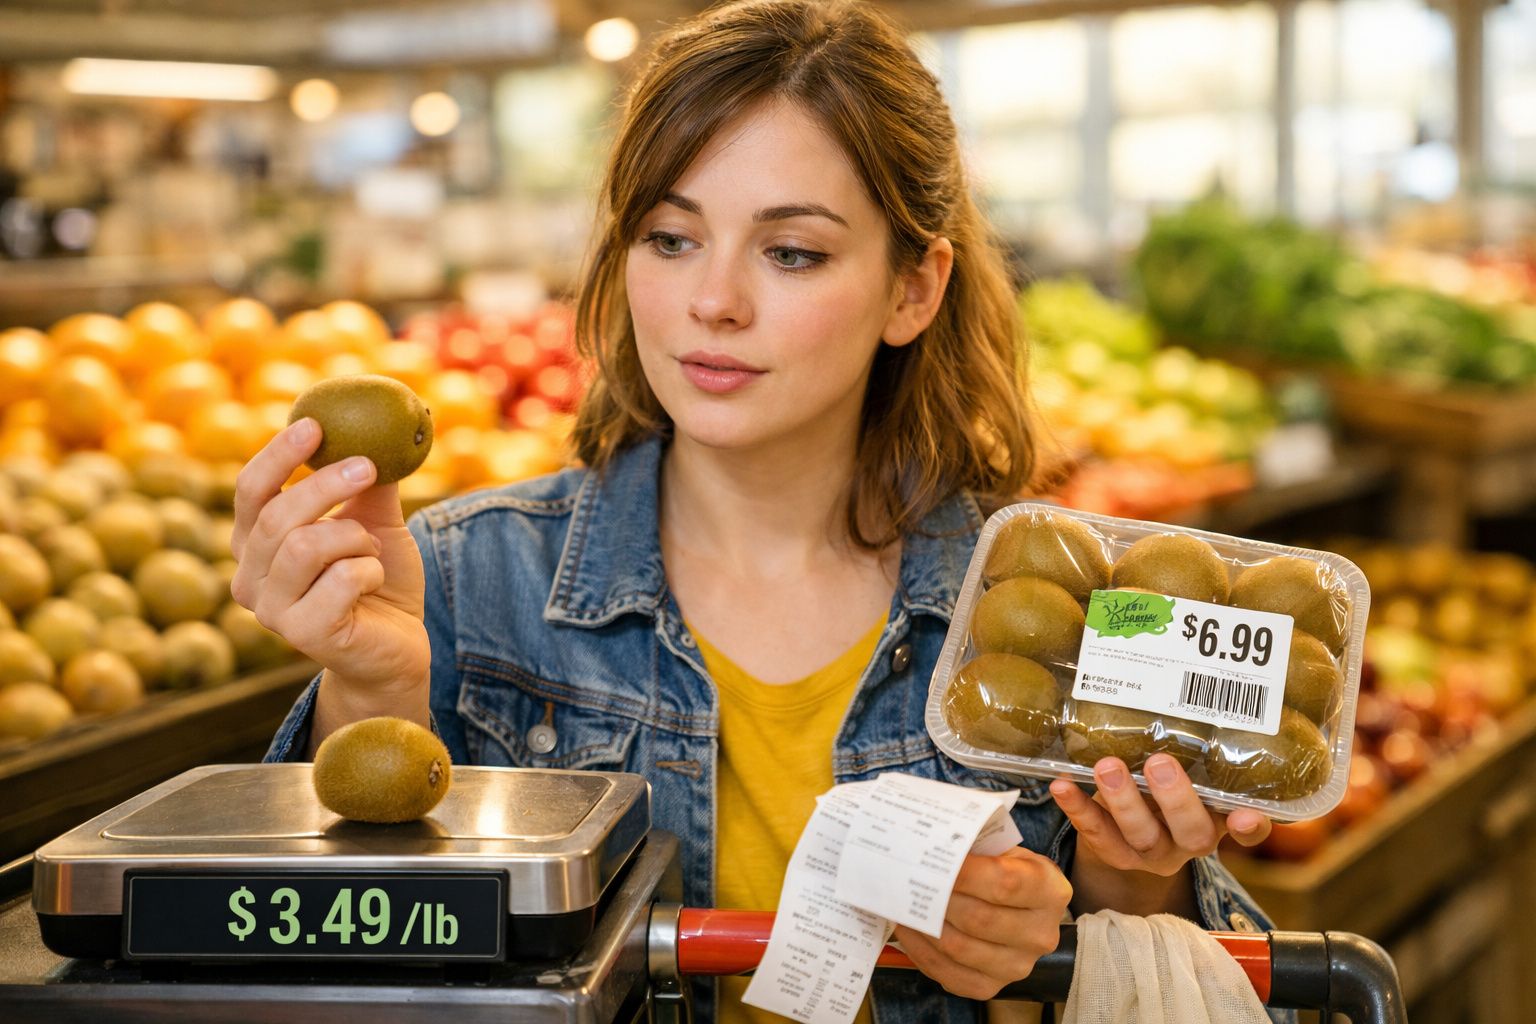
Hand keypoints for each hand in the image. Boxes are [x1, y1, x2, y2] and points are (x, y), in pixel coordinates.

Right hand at [230, 418, 429, 692]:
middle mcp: (250, 578)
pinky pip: (340, 578)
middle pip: (275, 516)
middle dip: (325, 484)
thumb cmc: (378, 582)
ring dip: (353, 538)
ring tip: (371, 551)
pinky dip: (369, 570)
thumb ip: (366, 486)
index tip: (314, 424)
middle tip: (367, 465)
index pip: (250, 492)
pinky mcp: (302, 633)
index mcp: (256, 546)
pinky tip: (373, 583)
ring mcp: (271, 611)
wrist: (397, 647)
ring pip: (305, 546)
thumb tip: (374, 431)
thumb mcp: (375, 524)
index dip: (277, 456)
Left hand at [894, 847, 1071, 999]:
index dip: (964, 873)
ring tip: (902, 903)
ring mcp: (1018, 965)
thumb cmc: (1005, 871)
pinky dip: (921, 951)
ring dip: (924, 925)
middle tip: (909, 880)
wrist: (1021, 909)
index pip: (1004, 883)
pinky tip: (908, 929)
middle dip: (937, 899)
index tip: (933, 860)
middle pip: (978, 919)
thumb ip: (976, 846)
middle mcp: (1040, 933)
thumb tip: (927, 843)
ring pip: (959, 948)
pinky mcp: (992, 986)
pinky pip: (949, 974)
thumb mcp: (1003, 850)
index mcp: (1049, 891)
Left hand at [1050, 754, 1270, 892]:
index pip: (1250, 829)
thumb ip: (1190, 739)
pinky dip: (1078, 809)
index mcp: (1219, 816)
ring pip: (1143, 838)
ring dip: (1124, 802)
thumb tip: (1179, 671)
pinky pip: (1097, 835)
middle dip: (1176, 800)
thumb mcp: (1185, 762)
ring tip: (1107, 767)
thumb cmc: (1165, 778)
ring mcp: (1154, 853)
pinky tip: (1062, 785)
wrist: (1126, 823)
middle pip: (1193, 833)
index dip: (1251, 825)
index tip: (1246, 814)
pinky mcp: (1116, 854)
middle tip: (1159, 763)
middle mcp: (1191, 840)